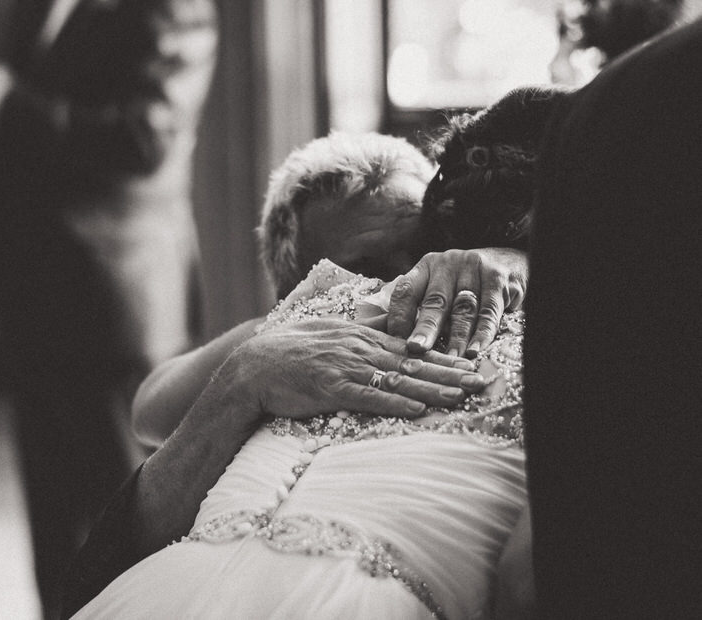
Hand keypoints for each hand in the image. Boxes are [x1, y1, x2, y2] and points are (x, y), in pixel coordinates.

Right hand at [216, 315, 482, 421]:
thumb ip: (356, 330)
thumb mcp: (326, 331)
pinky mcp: (332, 389)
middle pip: (413, 363)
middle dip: (449, 373)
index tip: (470, 364)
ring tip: (461, 396)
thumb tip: (380, 324)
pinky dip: (395, 403)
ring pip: (398, 380)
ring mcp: (346, 369)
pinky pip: (369, 397)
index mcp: (358, 338)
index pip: (410, 348)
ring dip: (432, 389)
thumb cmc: (286, 351)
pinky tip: (417, 409)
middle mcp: (358, 350)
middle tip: (481, 381)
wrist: (252, 367)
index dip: (442, 357)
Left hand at [387, 247, 527, 358]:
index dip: (399, 316)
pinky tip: (475, 351)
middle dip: (425, 328)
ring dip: (456, 338)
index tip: (395, 341)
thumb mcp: (441, 284)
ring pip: (462, 309)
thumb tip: (399, 341)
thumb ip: (422, 306)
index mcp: (427, 266)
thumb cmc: (466, 282)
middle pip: (434, 301)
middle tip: (416, 349)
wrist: (510, 261)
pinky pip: (488, 312)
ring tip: (449, 358)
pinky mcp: (497, 279)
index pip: (406, 290)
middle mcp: (448, 264)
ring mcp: (474, 270)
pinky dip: (482, 334)